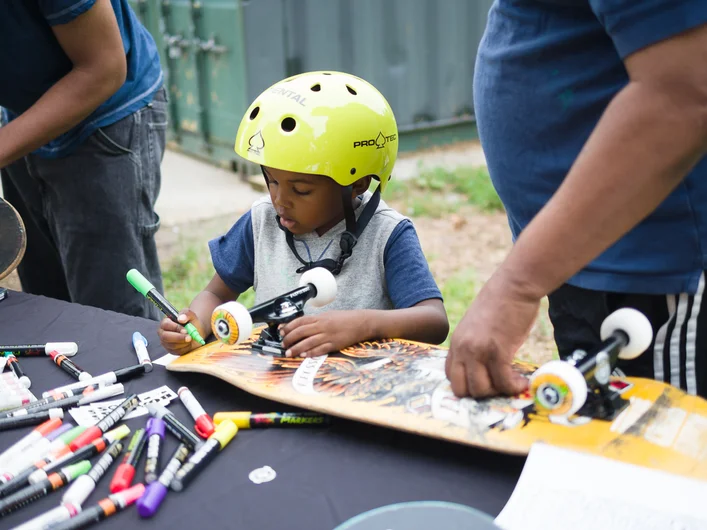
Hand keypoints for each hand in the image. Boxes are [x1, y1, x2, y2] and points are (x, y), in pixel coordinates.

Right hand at [157, 309, 204, 354]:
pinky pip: (177, 352)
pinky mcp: (171, 350)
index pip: (166, 325)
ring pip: (172, 345)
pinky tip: (189, 344)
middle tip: (189, 337)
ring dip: (184, 343)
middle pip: (166, 337)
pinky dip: (185, 348)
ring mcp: (166, 343)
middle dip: (179, 338)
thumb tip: (181, 318)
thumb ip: (186, 314)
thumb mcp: (191, 315)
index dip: (176, 328)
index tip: (185, 330)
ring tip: (191, 338)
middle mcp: (163, 333)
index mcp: (165, 322)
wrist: (197, 332)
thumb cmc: (191, 322)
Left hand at [280, 311, 368, 357]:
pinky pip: (320, 349)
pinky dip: (311, 353)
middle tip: (283, 345)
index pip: (299, 321)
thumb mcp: (328, 315)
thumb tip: (301, 326)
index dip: (288, 327)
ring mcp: (328, 335)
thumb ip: (315, 321)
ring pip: (308, 342)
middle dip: (289, 339)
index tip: (281, 332)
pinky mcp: (334, 344)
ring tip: (289, 353)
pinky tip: (304, 355)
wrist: (361, 322)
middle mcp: (322, 325)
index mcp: (319, 317)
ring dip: (296, 348)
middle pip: (301, 332)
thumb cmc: (344, 318)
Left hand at [445, 270, 538, 397]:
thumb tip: (487, 367)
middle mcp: (463, 348)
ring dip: (499, 392)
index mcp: (457, 341)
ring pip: (481, 389)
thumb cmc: (502, 303)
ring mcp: (478, 350)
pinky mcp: (498, 351)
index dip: (468, 385)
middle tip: (500, 387)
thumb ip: (476, 344)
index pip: (450, 375)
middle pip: (462, 389)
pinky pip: (503, 382)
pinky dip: (514, 387)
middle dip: (482, 394)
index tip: (486, 383)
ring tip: (514, 383)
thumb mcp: (479, 325)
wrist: (514, 285)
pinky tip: (523, 382)